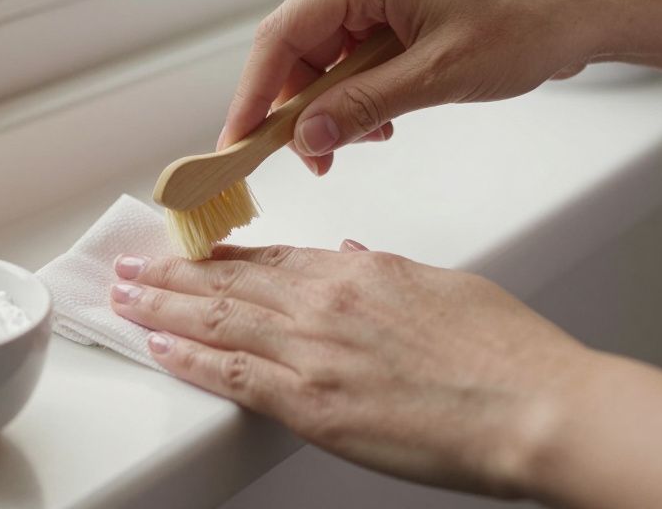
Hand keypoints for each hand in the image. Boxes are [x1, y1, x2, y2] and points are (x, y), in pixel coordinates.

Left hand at [109, 242, 595, 497]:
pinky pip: (230, 374)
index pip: (272, 259)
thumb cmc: (508, 353)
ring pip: (217, 319)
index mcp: (359, 271)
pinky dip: (186, 356)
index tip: (192, 253)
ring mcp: (313, 353)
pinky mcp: (312, 404)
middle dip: (171, 274)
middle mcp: (326, 303)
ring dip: (160, 306)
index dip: (223, 257)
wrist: (538, 408)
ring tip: (123, 296)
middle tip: (131, 266)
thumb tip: (351, 256)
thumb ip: (386, 272)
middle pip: (230, 282)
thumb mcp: (444, 286)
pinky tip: (157, 344)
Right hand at [222, 0, 599, 174]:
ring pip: (322, 58)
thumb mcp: (438, 76)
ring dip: (331, 106)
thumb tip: (305, 139)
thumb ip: (364, 107)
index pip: (282, 35)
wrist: (584, 8)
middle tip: (312, 162)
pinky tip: (381, 123)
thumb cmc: (526, 23)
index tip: (236, 145)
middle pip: (296, 48)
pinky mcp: (393, 9)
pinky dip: (356, 95)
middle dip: (298, 109)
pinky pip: (351, 56)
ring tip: (360, 142)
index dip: (254, 94)